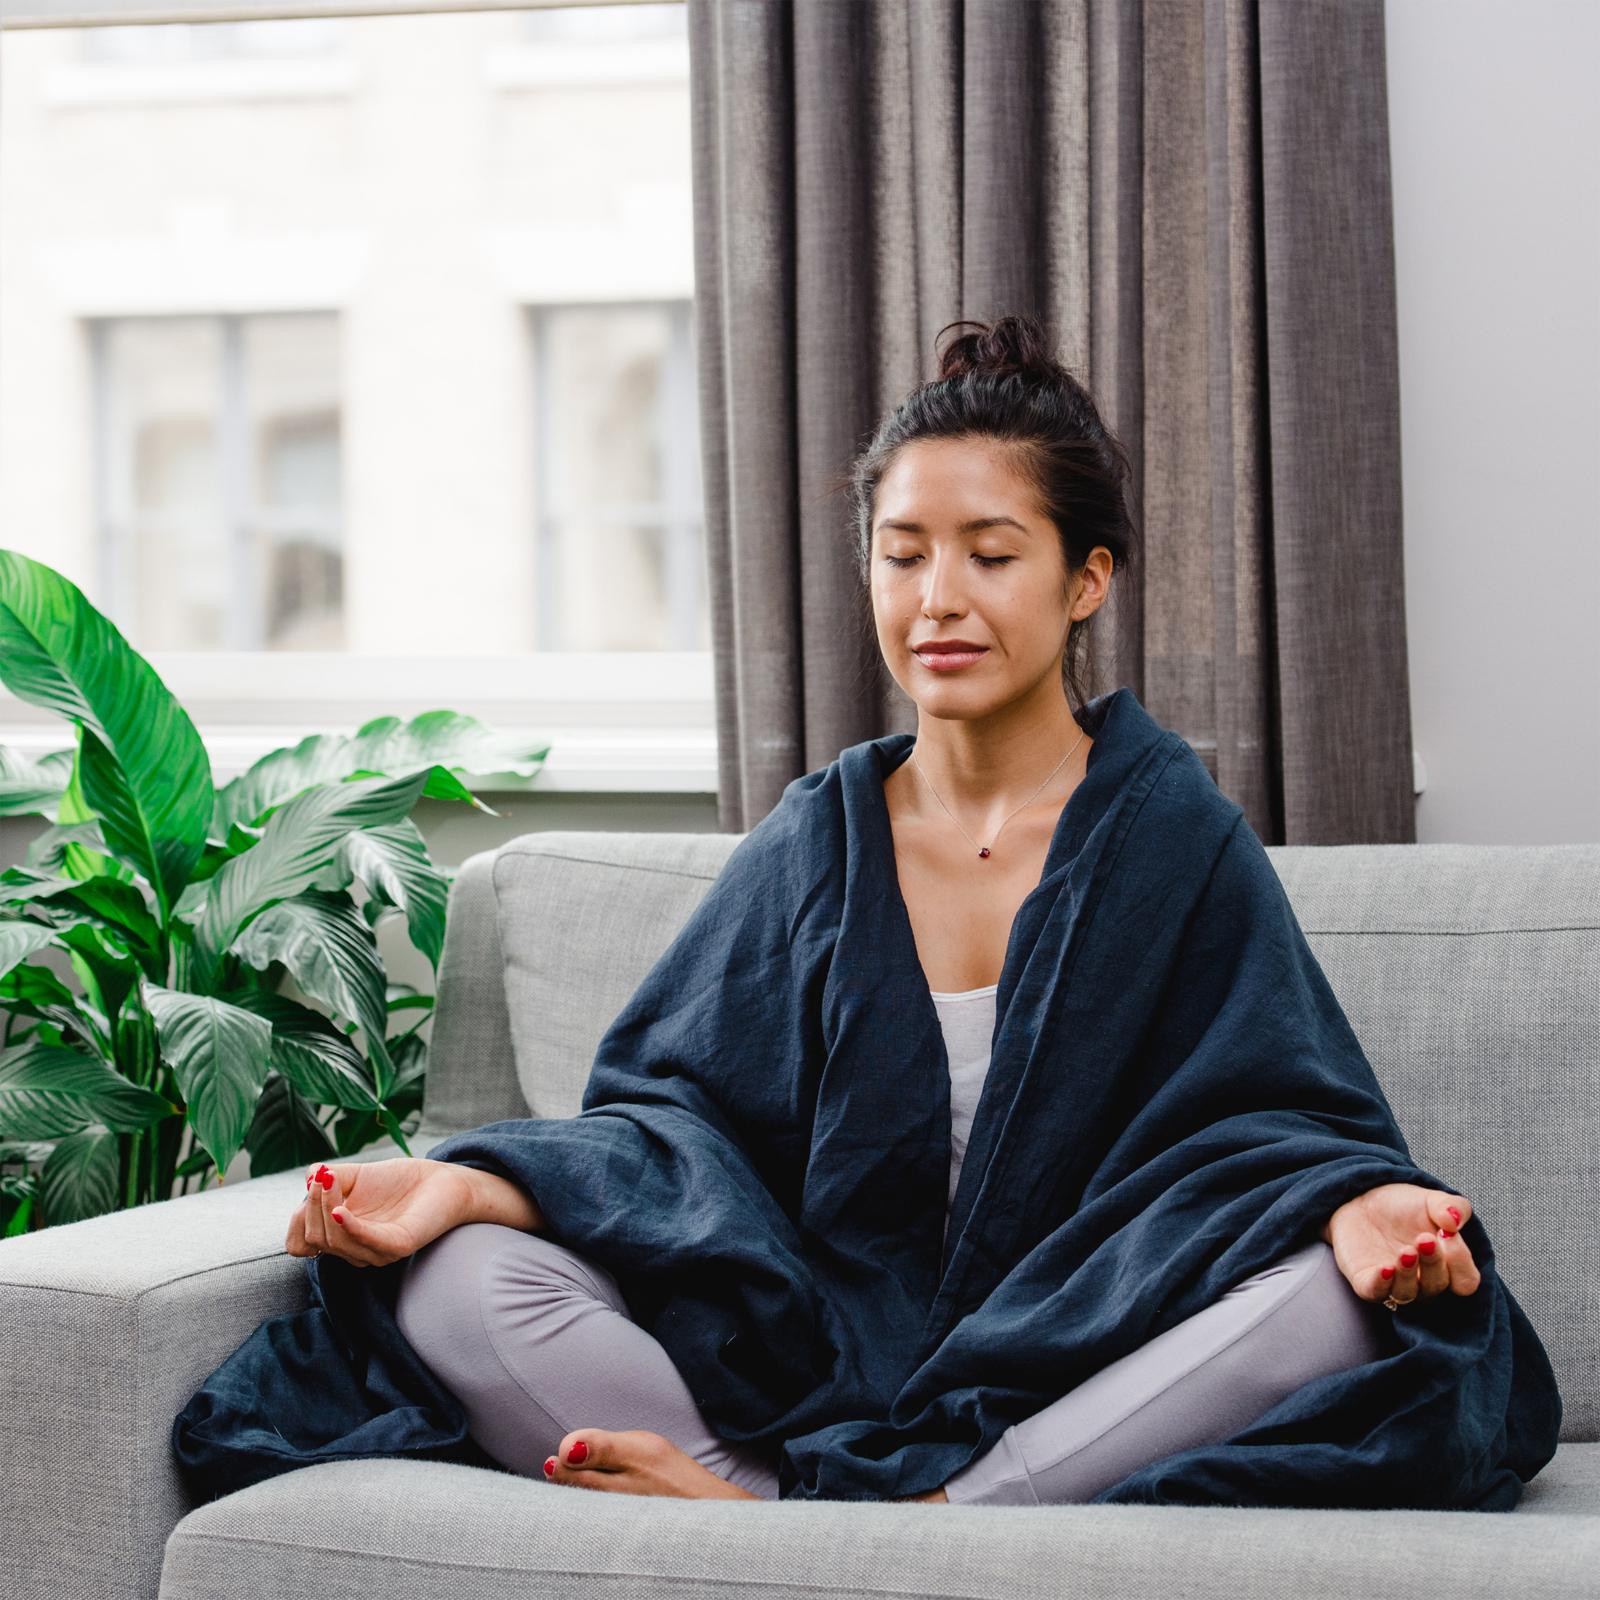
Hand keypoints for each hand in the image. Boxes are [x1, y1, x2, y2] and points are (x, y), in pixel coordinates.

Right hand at [287, 1157, 475, 1268]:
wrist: (442, 1179)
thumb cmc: (399, 1180)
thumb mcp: (355, 1174)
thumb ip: (328, 1178)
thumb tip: (308, 1180)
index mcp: (341, 1237)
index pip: (301, 1243)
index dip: (297, 1219)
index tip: (311, 1185)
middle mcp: (356, 1249)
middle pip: (316, 1238)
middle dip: (312, 1206)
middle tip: (323, 1177)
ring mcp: (377, 1252)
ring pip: (335, 1242)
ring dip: (326, 1208)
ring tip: (332, 1179)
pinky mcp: (398, 1246)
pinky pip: (367, 1242)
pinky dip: (350, 1227)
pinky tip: (340, 1210)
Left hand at [1323, 1181, 1481, 1306]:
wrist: (1361, 1201)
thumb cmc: (1405, 1207)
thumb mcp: (1433, 1201)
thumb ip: (1454, 1207)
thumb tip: (1454, 1220)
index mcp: (1448, 1266)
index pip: (1466, 1281)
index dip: (1461, 1262)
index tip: (1448, 1233)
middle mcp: (1424, 1282)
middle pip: (1437, 1285)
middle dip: (1433, 1263)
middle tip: (1424, 1239)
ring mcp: (1395, 1285)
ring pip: (1408, 1293)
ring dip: (1408, 1274)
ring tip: (1406, 1251)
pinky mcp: (1366, 1283)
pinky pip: (1375, 1292)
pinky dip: (1380, 1284)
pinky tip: (1385, 1268)